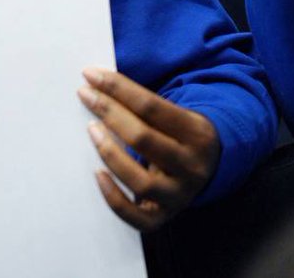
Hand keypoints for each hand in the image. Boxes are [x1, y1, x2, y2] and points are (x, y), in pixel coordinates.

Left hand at [78, 68, 219, 231]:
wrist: (208, 169)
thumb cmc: (176, 134)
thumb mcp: (174, 115)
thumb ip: (142, 103)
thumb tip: (96, 82)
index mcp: (198, 133)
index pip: (151, 107)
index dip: (117, 88)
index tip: (89, 75)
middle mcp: (192, 167)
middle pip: (143, 138)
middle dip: (109, 113)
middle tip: (85, 96)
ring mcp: (179, 195)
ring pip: (140, 180)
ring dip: (109, 153)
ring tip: (91, 129)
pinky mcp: (164, 217)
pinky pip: (137, 218)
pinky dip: (113, 198)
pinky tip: (96, 174)